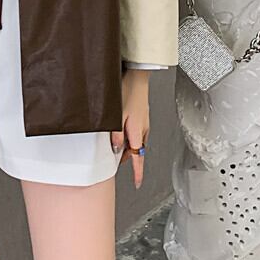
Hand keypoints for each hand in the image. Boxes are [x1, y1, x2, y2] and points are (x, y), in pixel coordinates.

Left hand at [111, 68, 150, 188]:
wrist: (138, 75)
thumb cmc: (127, 91)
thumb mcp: (116, 114)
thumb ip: (115, 134)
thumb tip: (115, 150)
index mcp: (136, 131)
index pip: (138, 158)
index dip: (138, 172)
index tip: (138, 183)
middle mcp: (142, 129)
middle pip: (136, 151)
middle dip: (129, 159)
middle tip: (117, 162)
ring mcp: (144, 122)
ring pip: (137, 142)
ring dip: (128, 148)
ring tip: (117, 147)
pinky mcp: (142, 116)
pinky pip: (137, 133)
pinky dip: (130, 137)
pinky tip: (122, 132)